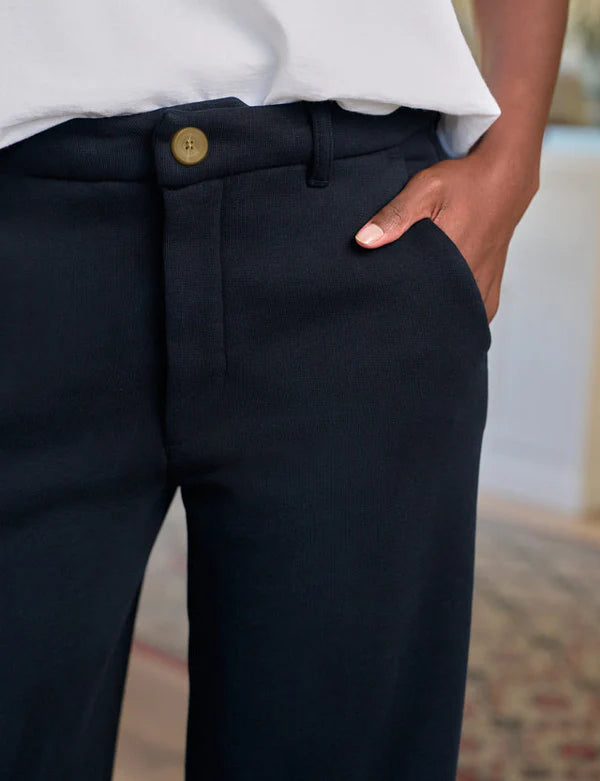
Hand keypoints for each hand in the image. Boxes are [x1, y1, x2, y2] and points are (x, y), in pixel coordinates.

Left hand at [354, 146, 539, 323]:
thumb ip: (395, 214)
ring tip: (419, 301)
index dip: (395, 299)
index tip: (383, 294)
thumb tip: (363, 241)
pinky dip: (458, 314)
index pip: (415, 298)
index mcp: (452, 260)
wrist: (503, 181)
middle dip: (415, 310)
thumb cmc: (464, 184)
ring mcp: (483, 289)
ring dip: (438, 314)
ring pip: (456, 318)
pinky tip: (442, 305)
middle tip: (397, 297)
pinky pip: (474, 316)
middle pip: (435, 313)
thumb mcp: (425, 189)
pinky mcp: (490, 291)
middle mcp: (470, 280)